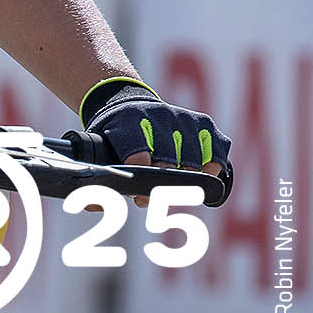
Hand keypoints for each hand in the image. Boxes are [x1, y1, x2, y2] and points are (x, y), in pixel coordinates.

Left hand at [82, 78, 231, 206]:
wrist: (129, 105)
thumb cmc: (115, 135)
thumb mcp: (98, 148)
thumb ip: (99, 176)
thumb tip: (95, 207)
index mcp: (127, 119)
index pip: (137, 148)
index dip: (140, 172)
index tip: (137, 192)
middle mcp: (159, 115)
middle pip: (169, 158)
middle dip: (160, 184)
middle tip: (148, 198)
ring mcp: (184, 118)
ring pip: (194, 160)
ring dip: (184, 179)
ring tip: (169, 188)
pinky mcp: (204, 124)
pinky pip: (216, 152)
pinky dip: (210, 169)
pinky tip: (198, 177)